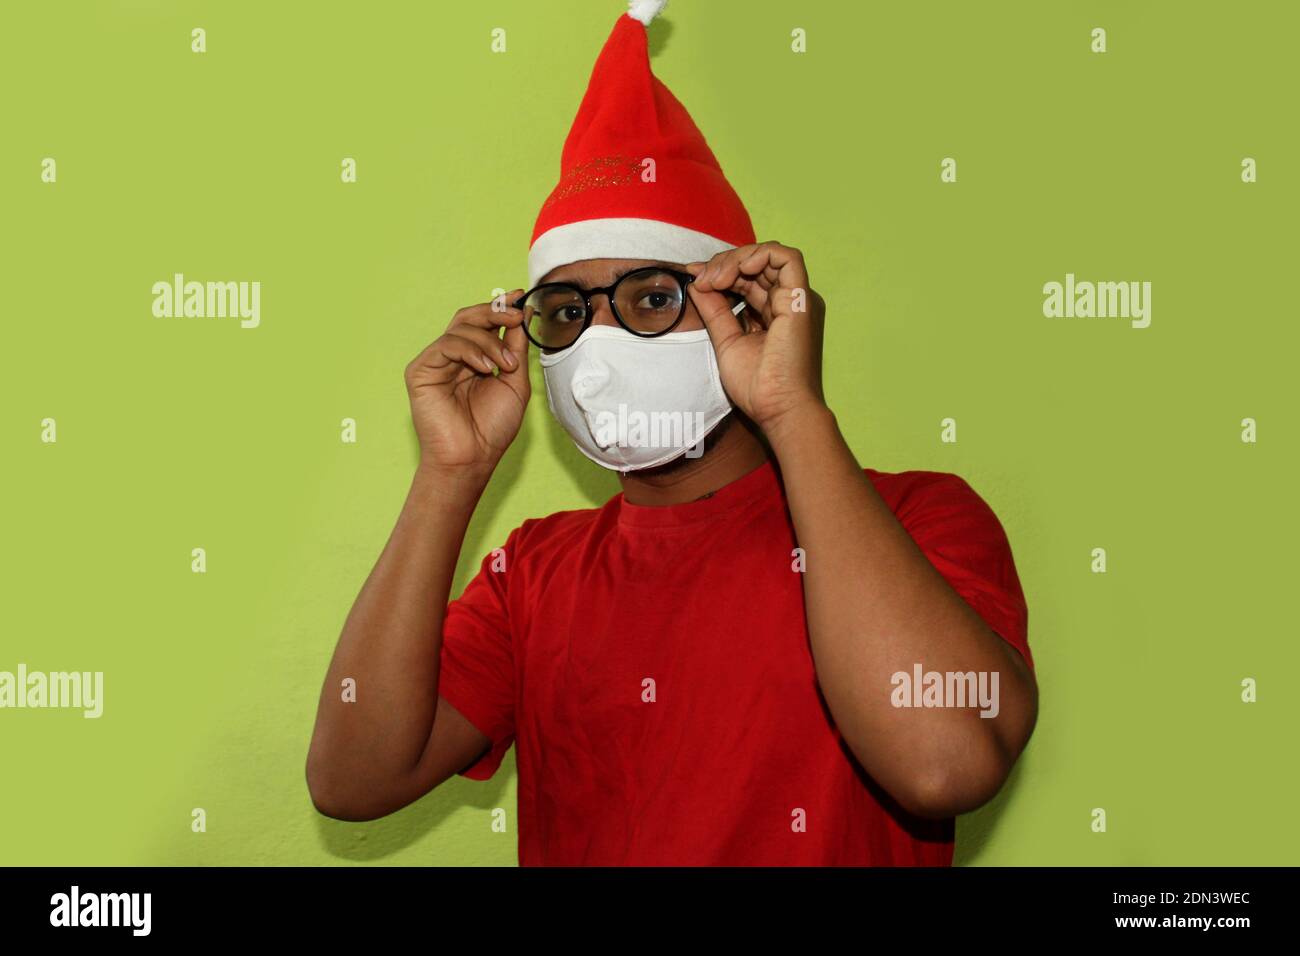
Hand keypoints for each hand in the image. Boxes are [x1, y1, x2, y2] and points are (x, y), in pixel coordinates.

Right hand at [404, 291, 529, 474]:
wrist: (473, 458)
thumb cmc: (492, 427)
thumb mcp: (515, 380)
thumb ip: (516, 346)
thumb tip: (522, 312)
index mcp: (474, 359)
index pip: (483, 323)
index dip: (500, 307)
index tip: (519, 297)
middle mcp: (453, 358)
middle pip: (469, 318)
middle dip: (495, 312)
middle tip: (516, 316)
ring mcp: (435, 362)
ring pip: (461, 328)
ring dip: (490, 342)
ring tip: (506, 364)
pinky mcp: (420, 370)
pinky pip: (446, 344)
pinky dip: (470, 350)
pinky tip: (485, 368)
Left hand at [685, 241, 826, 435]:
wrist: (778, 409)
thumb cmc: (758, 386)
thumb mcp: (726, 341)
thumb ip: (714, 311)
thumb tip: (697, 284)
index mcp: (773, 312)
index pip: (747, 278)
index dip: (720, 271)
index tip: (694, 277)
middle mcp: (787, 302)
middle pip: (755, 264)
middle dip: (724, 264)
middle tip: (701, 279)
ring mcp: (796, 299)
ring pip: (768, 256)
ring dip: (737, 259)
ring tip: (716, 279)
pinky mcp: (801, 299)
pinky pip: (787, 258)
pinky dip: (760, 255)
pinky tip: (738, 271)